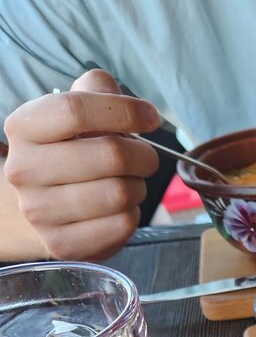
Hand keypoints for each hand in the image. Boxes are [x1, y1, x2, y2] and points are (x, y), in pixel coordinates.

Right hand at [3, 70, 159, 259]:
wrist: (38, 206)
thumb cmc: (66, 153)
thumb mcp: (72, 114)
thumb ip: (97, 92)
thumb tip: (135, 107)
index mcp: (24, 128)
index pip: (76, 109)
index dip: (125, 110)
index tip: (151, 118)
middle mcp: (25, 170)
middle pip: (111, 154)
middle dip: (143, 155)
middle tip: (145, 158)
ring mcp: (40, 211)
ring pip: (120, 193)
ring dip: (138, 187)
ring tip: (128, 183)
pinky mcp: (63, 244)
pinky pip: (122, 224)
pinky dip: (132, 214)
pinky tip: (118, 208)